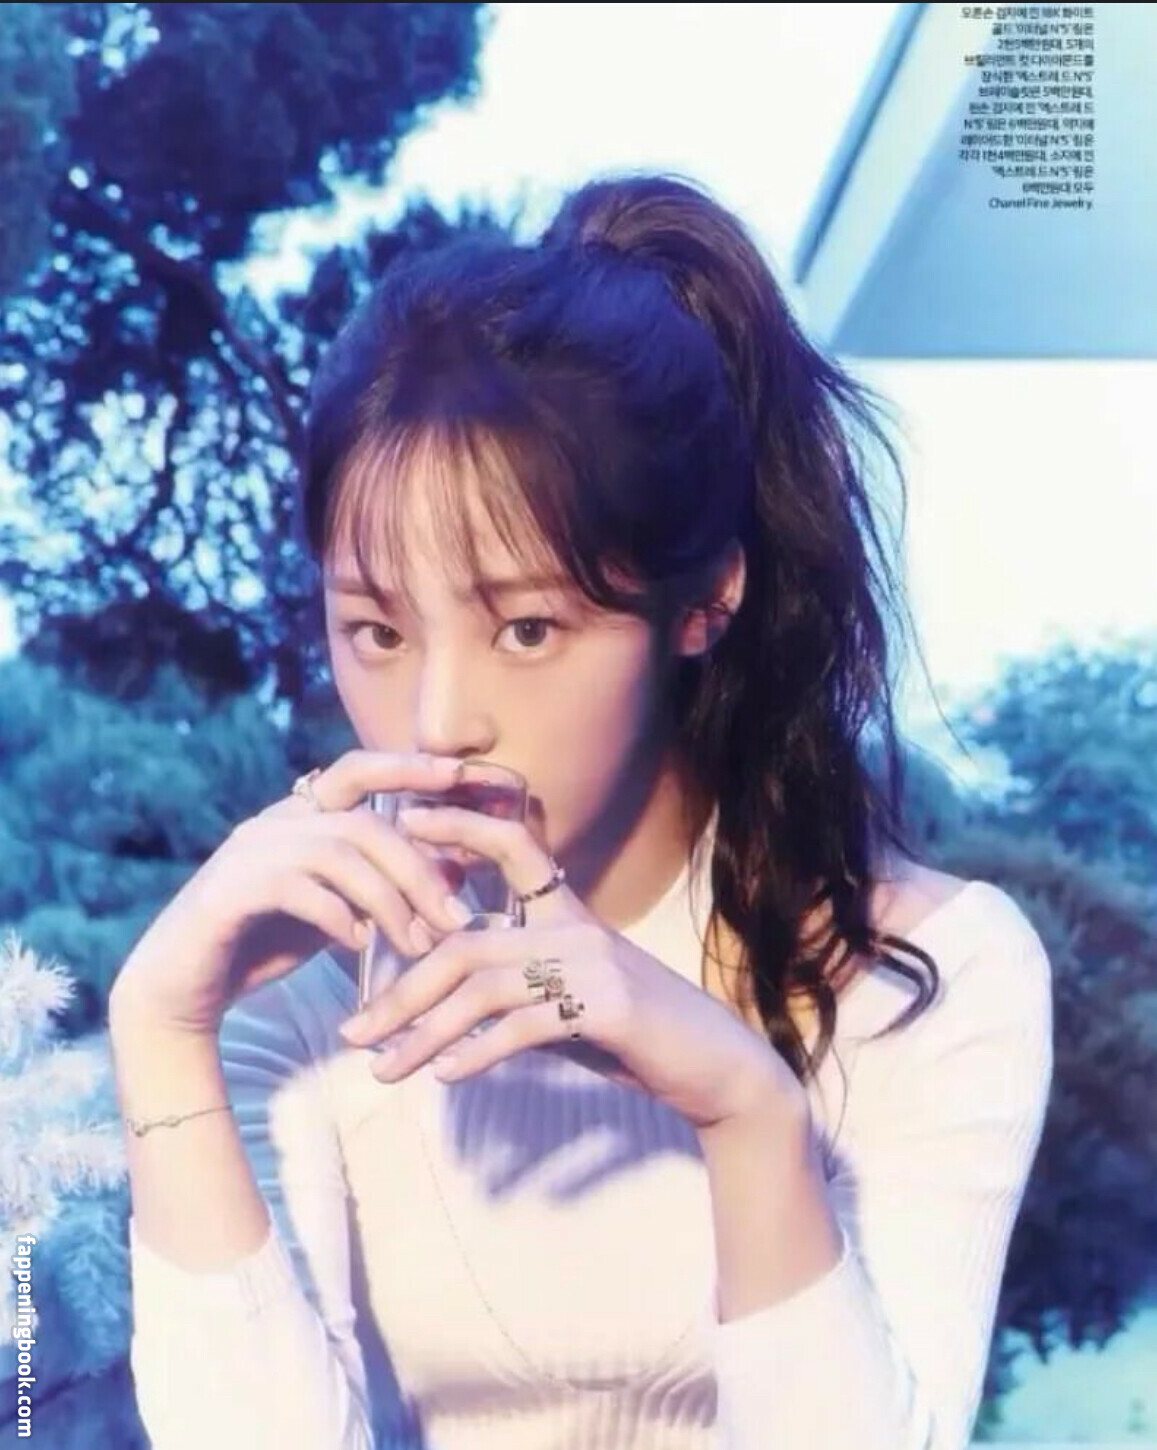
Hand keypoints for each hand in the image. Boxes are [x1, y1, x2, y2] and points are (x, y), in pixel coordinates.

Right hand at [109, 751, 477, 1036]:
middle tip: (454, 917)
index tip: (461, 773)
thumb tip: (454, 870)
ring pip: (339, 854)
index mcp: (298, 815)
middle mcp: (274, 822)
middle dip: (417, 869)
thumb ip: (382, 885)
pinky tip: (358, 945)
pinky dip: (339, 916)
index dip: (408, 766)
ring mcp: (248, 852)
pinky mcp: (229, 890)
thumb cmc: (263, 942)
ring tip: (415, 943)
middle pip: (363, 823)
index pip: (358, 770)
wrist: (179, 989)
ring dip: (388, 901)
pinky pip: (300, 889)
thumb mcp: (337, 909)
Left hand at [337, 804, 802, 1130]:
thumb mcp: (571, 1001)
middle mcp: (576, 927)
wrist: (717, 1067)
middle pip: (466, 944)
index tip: (403, 823)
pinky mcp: (607, 1007)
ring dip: (425, 1032)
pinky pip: (523, 1026)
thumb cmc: (638, 1033)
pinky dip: (478, 1052)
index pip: (512, 845)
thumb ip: (516, 990)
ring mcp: (594, 964)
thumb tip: (444, 1007)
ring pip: (483, 986)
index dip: (459, 826)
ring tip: (382, 1070)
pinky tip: (446, 1075)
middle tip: (353, 1033)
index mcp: (568, 912)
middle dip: (402, 990)